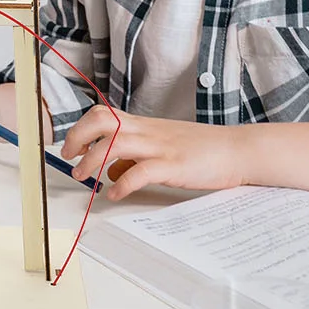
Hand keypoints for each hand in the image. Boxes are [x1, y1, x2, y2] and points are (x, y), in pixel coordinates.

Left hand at [60, 107, 248, 199]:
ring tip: (83, 178)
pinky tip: (115, 194)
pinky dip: (122, 184)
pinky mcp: (173, 166)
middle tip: (69, 157)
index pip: (103, 114)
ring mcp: (160, 147)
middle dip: (78, 137)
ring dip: (92, 162)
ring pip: (114, 145)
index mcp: (144, 125)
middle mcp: (147, 132)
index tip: (71, 146)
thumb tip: (110, 172)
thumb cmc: (202, 149)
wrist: (238, 149)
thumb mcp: (163, 145)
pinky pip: (140, 173)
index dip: (81, 128)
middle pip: (101, 122)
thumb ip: (136, 154)